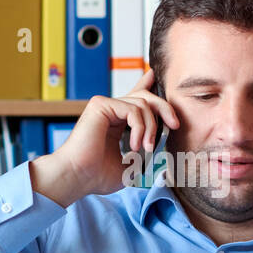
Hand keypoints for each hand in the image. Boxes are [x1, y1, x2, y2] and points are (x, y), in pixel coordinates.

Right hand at [29, 69, 179, 206]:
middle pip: (145, 97)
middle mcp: (110, 110)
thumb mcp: (130, 166)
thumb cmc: (97, 176)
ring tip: (146, 149)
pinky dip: (140, 128)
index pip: (134, 98)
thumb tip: (159, 149)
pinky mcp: (101, 104)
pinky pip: (133, 109)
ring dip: (151, 128)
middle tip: (175, 125)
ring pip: (143, 104)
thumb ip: (143, 154)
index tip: (154, 75)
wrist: (77, 177)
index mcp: (115, 121)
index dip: (145, 84)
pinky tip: (134, 145)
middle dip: (165, 108)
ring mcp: (104, 105)